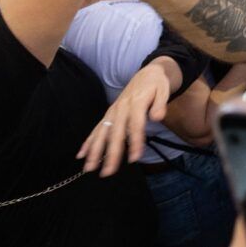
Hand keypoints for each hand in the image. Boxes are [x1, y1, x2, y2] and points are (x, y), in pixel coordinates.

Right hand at [76, 59, 173, 175]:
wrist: (147, 74)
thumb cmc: (156, 85)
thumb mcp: (164, 90)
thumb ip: (160, 104)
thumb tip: (157, 117)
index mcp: (136, 104)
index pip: (135, 126)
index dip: (135, 142)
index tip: (134, 159)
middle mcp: (121, 109)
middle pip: (115, 133)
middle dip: (111, 153)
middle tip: (107, 172)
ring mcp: (113, 112)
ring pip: (102, 133)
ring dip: (95, 151)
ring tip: (89, 168)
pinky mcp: (109, 114)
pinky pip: (97, 129)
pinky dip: (89, 142)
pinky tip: (81, 155)